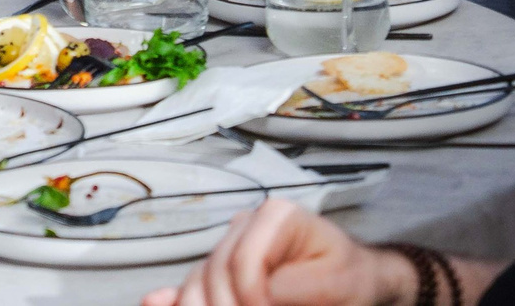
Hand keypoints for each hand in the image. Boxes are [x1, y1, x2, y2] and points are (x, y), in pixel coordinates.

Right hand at [147, 200, 416, 305]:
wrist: (355, 284)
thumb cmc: (351, 282)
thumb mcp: (340, 282)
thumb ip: (302, 286)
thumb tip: (263, 294)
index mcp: (277, 217)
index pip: (244, 260)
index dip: (252, 298)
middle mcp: (246, 225)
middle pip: (214, 271)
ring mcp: (229, 247)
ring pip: (197, 282)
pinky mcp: (221, 272)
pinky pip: (190, 287)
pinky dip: (177, 302)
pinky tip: (159, 303)